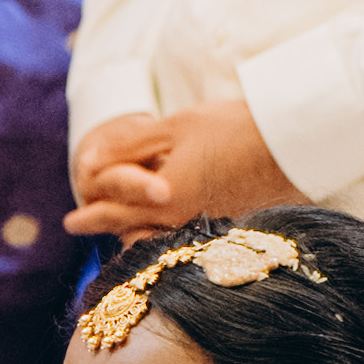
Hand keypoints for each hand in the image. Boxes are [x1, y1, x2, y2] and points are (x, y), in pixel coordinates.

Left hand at [69, 93, 300, 232]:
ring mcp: (207, 229)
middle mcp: (184, 222)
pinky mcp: (228, 228)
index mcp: (165, 199)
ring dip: (137, 231)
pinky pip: (184, 235)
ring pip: (159, 236)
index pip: (114, 211)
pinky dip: (166, 229)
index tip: (70, 222)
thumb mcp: (172, 127)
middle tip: (84, 225)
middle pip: (133, 230)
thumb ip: (126, 146)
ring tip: (120, 227)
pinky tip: (164, 220)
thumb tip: (86, 163)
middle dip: (108, 226)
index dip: (89, 214)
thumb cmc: (232, 127)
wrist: (292, 141)